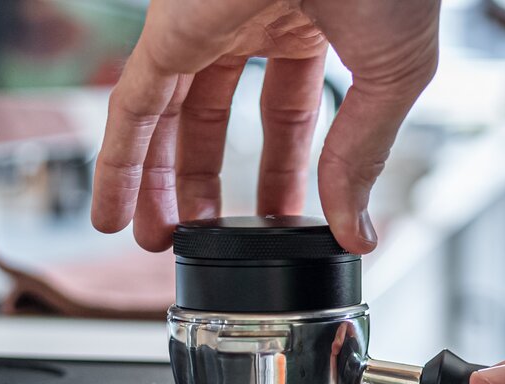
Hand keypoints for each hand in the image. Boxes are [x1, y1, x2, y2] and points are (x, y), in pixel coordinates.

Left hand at [91, 0, 439, 253]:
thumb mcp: (393, 78)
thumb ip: (364, 154)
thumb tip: (357, 228)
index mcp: (312, 22)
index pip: (287, 110)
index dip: (284, 171)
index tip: (284, 221)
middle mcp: (250, 18)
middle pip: (213, 114)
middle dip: (205, 178)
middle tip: (201, 235)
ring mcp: (205, 21)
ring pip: (165, 114)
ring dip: (153, 181)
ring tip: (153, 240)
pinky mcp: (168, 27)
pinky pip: (131, 104)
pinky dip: (118, 162)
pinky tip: (112, 209)